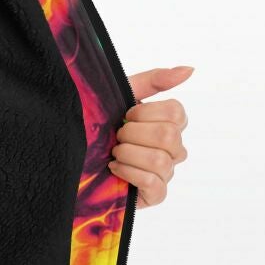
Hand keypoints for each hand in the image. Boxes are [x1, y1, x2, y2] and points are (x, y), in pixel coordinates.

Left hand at [108, 65, 192, 206]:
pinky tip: (114, 168)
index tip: (126, 115)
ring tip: (114, 152)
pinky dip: (129, 173)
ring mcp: (166, 172)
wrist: (75, 151)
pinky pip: (154, 184)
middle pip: (169, 137)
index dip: (146, 113)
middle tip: (116, 136)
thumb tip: (189, 69)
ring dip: (128, 154)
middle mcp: (173, 149)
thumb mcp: (123, 95)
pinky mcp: (156, 194)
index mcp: (169, 124)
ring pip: (160, 161)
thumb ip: (154, 80)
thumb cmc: (101, 122)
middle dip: (133, 134)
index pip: (176, 113)